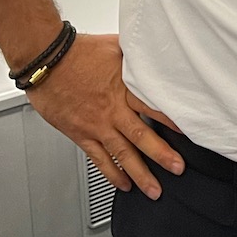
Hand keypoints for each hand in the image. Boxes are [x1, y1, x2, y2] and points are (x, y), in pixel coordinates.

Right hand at [25, 32, 184, 197]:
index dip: (173, 121)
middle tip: (178, 169)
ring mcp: (97, 125)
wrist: (46, 60)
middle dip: (162, 156)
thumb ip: (137, 56)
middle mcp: (112, 111)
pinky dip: (112, 174)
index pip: (154, 108)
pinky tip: (124, 184)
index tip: (191, 132)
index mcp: (124, 89)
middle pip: (142, 137)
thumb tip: (156, 50)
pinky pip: (99, 159)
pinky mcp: (80, 134)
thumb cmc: (78, 51)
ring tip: (154, 190)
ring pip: (123, 154)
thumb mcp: (116, 47)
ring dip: (140, 174)